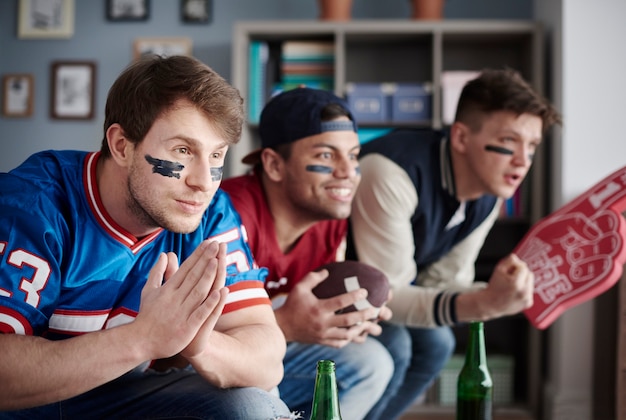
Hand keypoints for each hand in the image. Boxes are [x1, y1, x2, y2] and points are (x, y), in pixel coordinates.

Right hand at [134, 240, 228, 360]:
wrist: (139, 342)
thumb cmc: (147, 315)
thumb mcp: (149, 291)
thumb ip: (158, 272)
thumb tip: (164, 254)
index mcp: (167, 289)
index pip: (186, 269)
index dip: (198, 255)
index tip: (209, 243)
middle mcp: (174, 299)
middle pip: (193, 276)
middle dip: (205, 260)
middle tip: (216, 244)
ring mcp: (180, 313)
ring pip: (197, 292)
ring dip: (207, 277)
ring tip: (217, 261)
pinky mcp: (186, 328)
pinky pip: (200, 313)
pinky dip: (210, 303)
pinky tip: (220, 292)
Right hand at [274, 269, 382, 347]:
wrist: (283, 327)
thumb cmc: (292, 305)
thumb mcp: (299, 288)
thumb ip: (313, 278)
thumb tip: (328, 272)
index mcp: (319, 309)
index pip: (340, 302)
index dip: (354, 296)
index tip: (365, 291)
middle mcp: (323, 323)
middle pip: (348, 321)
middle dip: (364, 315)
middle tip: (375, 309)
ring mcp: (323, 335)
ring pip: (347, 335)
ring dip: (360, 329)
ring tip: (369, 324)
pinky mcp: (322, 342)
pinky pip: (339, 343)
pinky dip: (349, 339)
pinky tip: (355, 333)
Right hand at [479, 253, 533, 318]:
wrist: (491, 304)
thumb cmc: (494, 286)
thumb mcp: (498, 270)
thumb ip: (509, 260)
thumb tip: (518, 258)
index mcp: (516, 284)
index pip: (523, 267)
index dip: (515, 267)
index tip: (508, 271)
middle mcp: (523, 293)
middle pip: (529, 273)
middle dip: (521, 274)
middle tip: (509, 278)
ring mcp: (527, 299)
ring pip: (531, 282)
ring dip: (523, 281)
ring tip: (512, 286)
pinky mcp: (528, 304)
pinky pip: (530, 290)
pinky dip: (524, 289)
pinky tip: (514, 293)